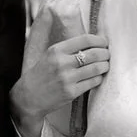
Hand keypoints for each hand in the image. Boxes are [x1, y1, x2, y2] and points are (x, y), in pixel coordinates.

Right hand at [10, 0, 109, 136]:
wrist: (28, 96)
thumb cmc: (41, 74)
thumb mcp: (49, 55)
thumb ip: (67, 49)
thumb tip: (91, 43)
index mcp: (56, 50)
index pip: (85, 40)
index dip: (99, 40)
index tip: (104, 42)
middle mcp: (62, 63)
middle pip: (94, 54)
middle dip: (105, 53)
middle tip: (108, 55)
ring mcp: (67, 79)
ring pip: (96, 68)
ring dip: (105, 66)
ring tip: (105, 65)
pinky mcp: (71, 92)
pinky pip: (93, 82)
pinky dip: (99, 78)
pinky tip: (98, 77)